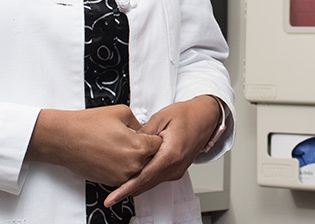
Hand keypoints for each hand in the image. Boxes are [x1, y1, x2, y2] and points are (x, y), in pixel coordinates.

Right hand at [27, 105, 162, 185]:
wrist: (64, 139)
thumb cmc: (87, 125)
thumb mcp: (121, 112)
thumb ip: (138, 122)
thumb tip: (142, 130)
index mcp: (139, 147)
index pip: (159, 144)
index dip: (152, 136)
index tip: (145, 134)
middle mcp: (133, 165)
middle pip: (150, 158)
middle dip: (144, 149)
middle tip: (130, 139)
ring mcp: (122, 176)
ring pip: (138, 168)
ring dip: (134, 159)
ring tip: (118, 146)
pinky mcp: (111, 182)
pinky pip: (125, 175)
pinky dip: (122, 167)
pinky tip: (111, 155)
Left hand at [104, 96, 221, 205]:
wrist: (204, 118)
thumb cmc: (186, 115)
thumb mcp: (160, 117)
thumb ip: (143, 134)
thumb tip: (128, 144)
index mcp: (170, 154)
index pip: (144, 176)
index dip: (126, 189)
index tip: (113, 198)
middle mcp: (175, 167)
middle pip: (146, 184)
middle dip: (127, 189)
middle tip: (110, 194)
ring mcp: (176, 171)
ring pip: (150, 183)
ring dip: (135, 183)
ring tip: (119, 180)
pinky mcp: (176, 171)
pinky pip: (156, 178)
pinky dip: (144, 178)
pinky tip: (134, 171)